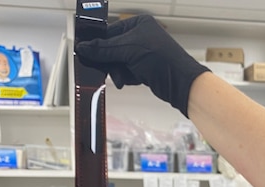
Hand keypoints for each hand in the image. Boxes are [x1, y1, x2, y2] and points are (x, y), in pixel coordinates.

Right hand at [75, 15, 208, 116]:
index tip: (85, 52)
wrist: (180, 83)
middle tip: (102, 69)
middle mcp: (141, 37)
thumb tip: (84, 47)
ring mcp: (143, 53)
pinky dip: (125, 77)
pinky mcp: (145, 69)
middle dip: (109, 61)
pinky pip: (126, 72)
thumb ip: (104, 49)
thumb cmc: (162, 60)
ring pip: (118, 62)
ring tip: (121, 78)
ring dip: (117, 71)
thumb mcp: (128, 50)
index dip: (98, 43)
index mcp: (139, 24)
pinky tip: (127, 81)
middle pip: (113, 48)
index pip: (110, 31)